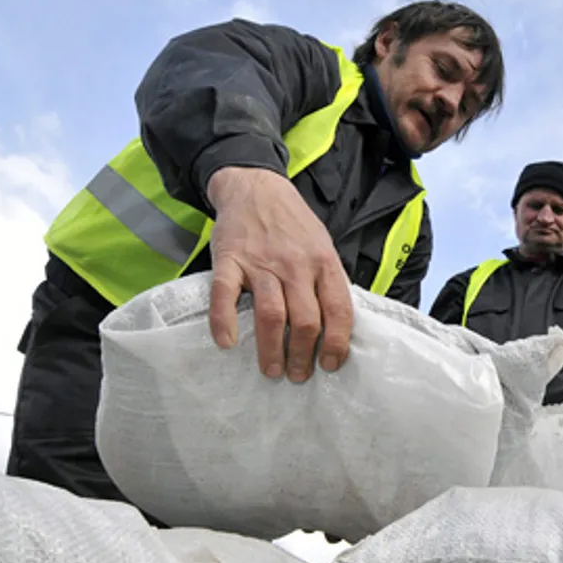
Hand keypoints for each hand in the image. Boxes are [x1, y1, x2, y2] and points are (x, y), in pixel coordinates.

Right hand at [205, 167, 352, 382]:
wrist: (256, 187)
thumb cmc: (293, 225)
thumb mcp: (323, 246)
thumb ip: (328, 282)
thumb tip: (339, 327)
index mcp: (324, 263)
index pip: (339, 311)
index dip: (337, 344)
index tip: (330, 365)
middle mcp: (296, 265)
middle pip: (306, 321)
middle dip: (303, 356)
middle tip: (297, 375)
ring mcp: (262, 263)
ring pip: (272, 315)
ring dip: (272, 350)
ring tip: (271, 370)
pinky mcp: (229, 259)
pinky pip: (224, 295)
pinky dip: (223, 321)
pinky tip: (226, 342)